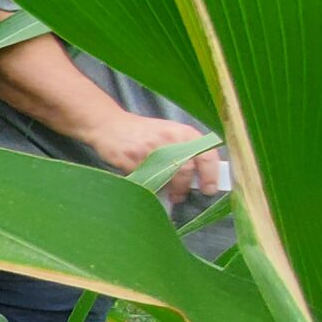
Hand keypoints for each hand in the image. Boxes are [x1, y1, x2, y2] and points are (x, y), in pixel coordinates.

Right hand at [79, 106, 225, 203]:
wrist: (111, 125)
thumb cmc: (145, 132)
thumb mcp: (171, 134)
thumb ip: (186, 151)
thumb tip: (199, 178)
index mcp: (184, 133)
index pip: (207, 156)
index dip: (211, 175)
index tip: (209, 189)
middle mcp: (170, 140)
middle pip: (186, 170)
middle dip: (185, 188)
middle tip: (182, 195)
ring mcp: (151, 150)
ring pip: (168, 179)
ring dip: (171, 191)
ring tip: (170, 195)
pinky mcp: (133, 160)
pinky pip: (147, 181)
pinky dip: (151, 187)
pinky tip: (150, 184)